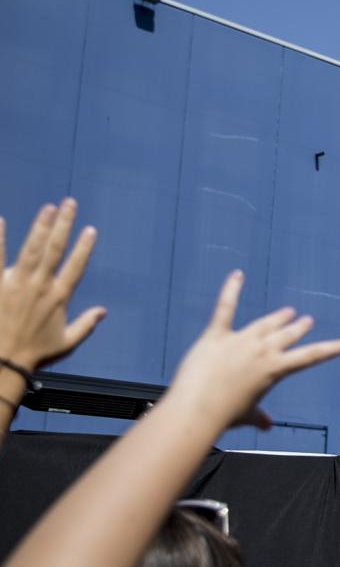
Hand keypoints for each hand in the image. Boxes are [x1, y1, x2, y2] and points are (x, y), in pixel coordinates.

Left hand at [0, 199, 105, 370]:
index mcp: (58, 297)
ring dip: (41, 226)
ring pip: (32, 249)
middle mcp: (40, 286)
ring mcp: (16, 284)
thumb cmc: (35, 354)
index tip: (90, 229)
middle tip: (68, 204)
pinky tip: (0, 221)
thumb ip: (86, 324)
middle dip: (63, 224)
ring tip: (48, 208)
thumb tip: (103, 311)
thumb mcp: (66, 343)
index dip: (84, 247)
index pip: (76, 266)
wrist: (4, 362)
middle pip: (55, 249)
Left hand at [166, 272, 339, 428]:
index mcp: (275, 369)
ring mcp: (240, 340)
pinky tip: (238, 274)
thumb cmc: (224, 416)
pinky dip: (231, 290)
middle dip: (299, 328)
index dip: (331, 349)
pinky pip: (226, 308)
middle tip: (306, 321)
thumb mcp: (247, 415)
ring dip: (279, 318)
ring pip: (265, 323)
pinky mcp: (217, 335)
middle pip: (288, 334)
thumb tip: (266, 426)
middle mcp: (263, 350)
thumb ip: (258, 417)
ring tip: (287, 312)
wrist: (198, 409)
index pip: (311, 356)